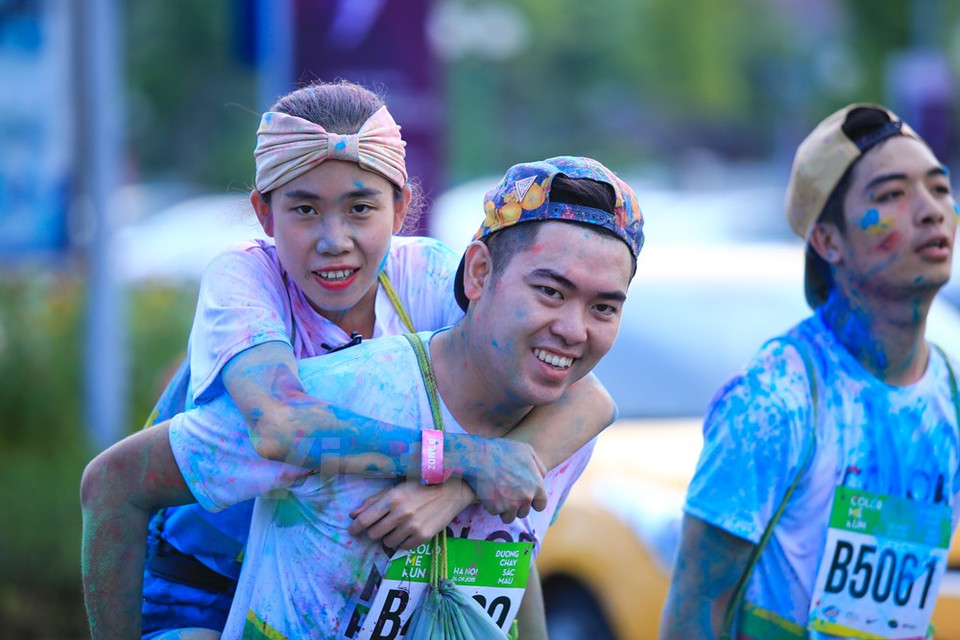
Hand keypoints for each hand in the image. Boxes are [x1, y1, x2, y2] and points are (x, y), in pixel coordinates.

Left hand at [348, 479, 475, 548]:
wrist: (450, 491)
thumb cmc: (420, 486)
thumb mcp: (396, 488)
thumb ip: (374, 501)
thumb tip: (353, 514)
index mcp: (392, 498)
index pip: (365, 519)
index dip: (355, 528)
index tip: (352, 531)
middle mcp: (401, 513)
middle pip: (374, 534)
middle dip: (374, 531)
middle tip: (382, 525)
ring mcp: (412, 526)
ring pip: (388, 542)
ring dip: (389, 536)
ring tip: (399, 526)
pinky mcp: (423, 536)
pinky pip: (403, 547)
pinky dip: (403, 541)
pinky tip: (409, 531)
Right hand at [466, 438, 547, 523]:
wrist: (478, 456)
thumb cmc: (502, 450)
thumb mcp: (527, 451)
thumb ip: (539, 466)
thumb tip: (542, 478)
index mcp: (537, 486)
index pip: (540, 505)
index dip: (533, 502)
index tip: (524, 497)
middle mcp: (526, 498)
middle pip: (523, 512)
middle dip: (516, 505)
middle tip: (506, 492)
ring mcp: (511, 504)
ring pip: (509, 516)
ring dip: (504, 509)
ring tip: (497, 494)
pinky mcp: (496, 508)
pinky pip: (495, 512)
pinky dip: (491, 505)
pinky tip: (487, 492)